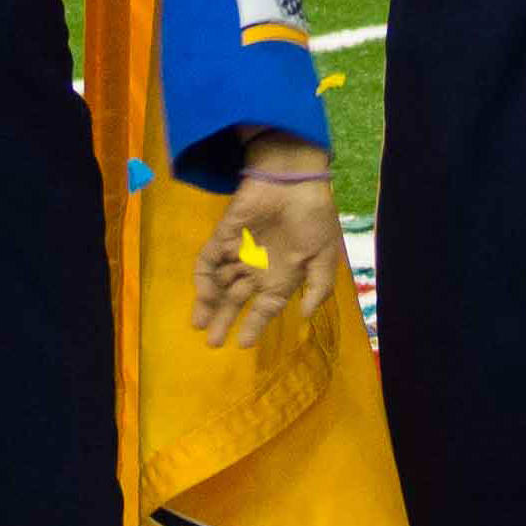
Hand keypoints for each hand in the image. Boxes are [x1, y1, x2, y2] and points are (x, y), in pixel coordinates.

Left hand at [189, 154, 343, 349]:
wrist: (294, 180)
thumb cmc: (313, 218)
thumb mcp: (324, 256)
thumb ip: (317, 288)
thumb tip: (306, 316)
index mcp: (282, 275)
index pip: (264, 307)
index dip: (254, 325)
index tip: (243, 345)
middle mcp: (258, 267)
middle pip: (236, 300)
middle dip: (224, 321)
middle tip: (211, 344)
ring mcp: (239, 252)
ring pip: (219, 284)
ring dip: (209, 304)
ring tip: (200, 325)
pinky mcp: (223, 236)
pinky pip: (209, 261)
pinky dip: (204, 278)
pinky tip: (203, 294)